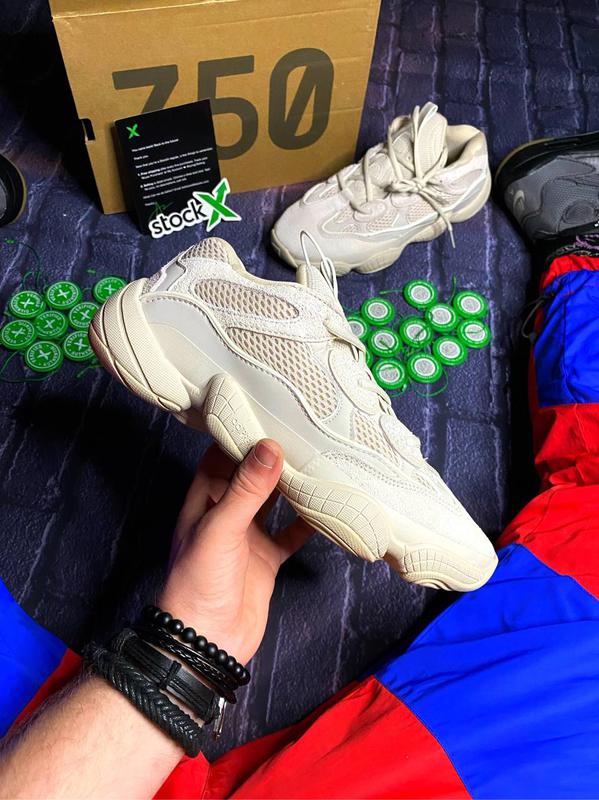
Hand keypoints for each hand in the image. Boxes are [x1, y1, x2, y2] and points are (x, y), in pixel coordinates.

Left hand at [160, 439, 312, 664]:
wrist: (208, 642)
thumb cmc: (199, 583)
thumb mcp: (221, 529)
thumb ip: (247, 489)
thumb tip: (270, 447)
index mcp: (204, 502)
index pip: (219, 457)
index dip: (238, 435)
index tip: (264, 411)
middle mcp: (225, 515)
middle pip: (250, 477)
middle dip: (271, 457)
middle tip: (300, 431)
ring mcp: (247, 537)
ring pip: (272, 503)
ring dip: (291, 486)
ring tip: (317, 460)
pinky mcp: (266, 559)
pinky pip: (290, 535)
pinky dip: (307, 523)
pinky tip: (326, 508)